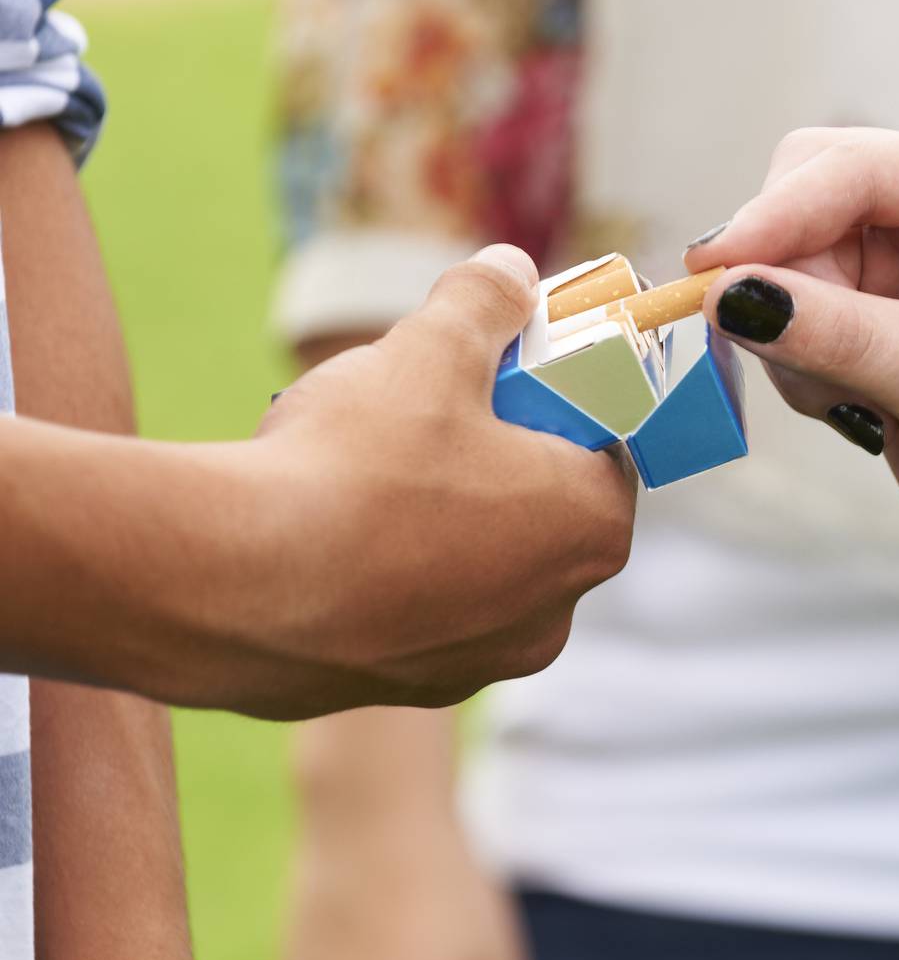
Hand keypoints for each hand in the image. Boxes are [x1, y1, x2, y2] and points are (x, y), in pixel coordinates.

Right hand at [232, 245, 635, 716]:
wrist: (232, 590)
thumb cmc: (354, 470)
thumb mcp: (429, 353)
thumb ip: (482, 304)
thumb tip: (510, 271)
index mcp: (592, 528)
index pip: (605, 445)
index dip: (558, 397)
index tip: (507, 372)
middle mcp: (555, 611)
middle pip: (539, 503)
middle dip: (493, 452)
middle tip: (426, 408)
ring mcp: (483, 660)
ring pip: (475, 558)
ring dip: (436, 510)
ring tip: (363, 466)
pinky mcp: (410, 687)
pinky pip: (413, 605)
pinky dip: (387, 566)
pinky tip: (331, 529)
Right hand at [685, 126, 898, 666]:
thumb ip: (832, 333)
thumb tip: (722, 293)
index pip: (842, 167)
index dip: (769, 218)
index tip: (709, 277)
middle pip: (799, 199)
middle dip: (781, 278)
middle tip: (803, 359)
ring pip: (781, 264)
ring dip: (791, 336)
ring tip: (861, 400)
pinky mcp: (877, 318)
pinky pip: (789, 318)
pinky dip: (800, 367)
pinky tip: (862, 410)